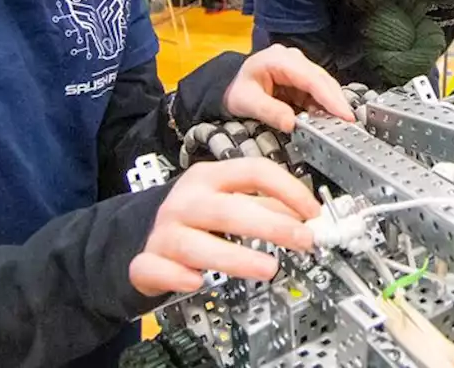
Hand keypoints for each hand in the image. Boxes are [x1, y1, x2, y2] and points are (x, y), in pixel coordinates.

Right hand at [129, 159, 317, 294]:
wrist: (141, 233)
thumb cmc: (195, 216)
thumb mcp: (230, 199)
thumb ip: (267, 206)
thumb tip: (306, 218)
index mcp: (210, 177)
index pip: (253, 171)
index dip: (288, 189)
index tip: (312, 211)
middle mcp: (186, 201)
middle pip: (229, 209)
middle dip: (271, 225)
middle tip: (302, 240)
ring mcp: (164, 232)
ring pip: (197, 244)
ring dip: (236, 257)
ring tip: (269, 268)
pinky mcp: (147, 261)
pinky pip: (159, 269)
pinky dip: (177, 276)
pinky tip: (197, 281)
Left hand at [223, 44, 354, 132]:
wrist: (228, 86)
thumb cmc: (236, 91)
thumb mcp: (246, 102)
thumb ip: (269, 111)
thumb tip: (291, 124)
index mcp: (279, 59)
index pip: (311, 78)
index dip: (330, 97)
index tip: (344, 114)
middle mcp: (293, 59)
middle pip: (322, 80)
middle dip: (336, 102)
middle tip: (348, 123)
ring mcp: (299, 67)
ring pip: (323, 86)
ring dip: (331, 105)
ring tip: (339, 125)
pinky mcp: (301, 78)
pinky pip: (317, 92)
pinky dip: (323, 106)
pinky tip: (326, 120)